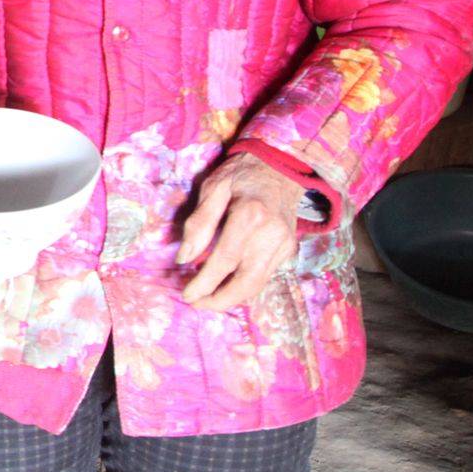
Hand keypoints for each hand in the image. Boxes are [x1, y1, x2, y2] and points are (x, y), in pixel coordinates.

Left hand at [178, 155, 302, 310]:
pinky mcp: (288, 249)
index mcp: (250, 215)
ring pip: (258, 284)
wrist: (282, 167)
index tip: (187, 294)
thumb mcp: (213, 187)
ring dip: (232, 298)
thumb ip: (199, 223)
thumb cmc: (241, 174)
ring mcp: (284, 244)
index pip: (225, 259)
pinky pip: (265, 276)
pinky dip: (245, 286)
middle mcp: (271, 234)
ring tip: (207, 300)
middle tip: (196, 304)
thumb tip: (184, 258)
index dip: (205, 282)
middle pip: (246, 281)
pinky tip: (225, 286)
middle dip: (220, 300)